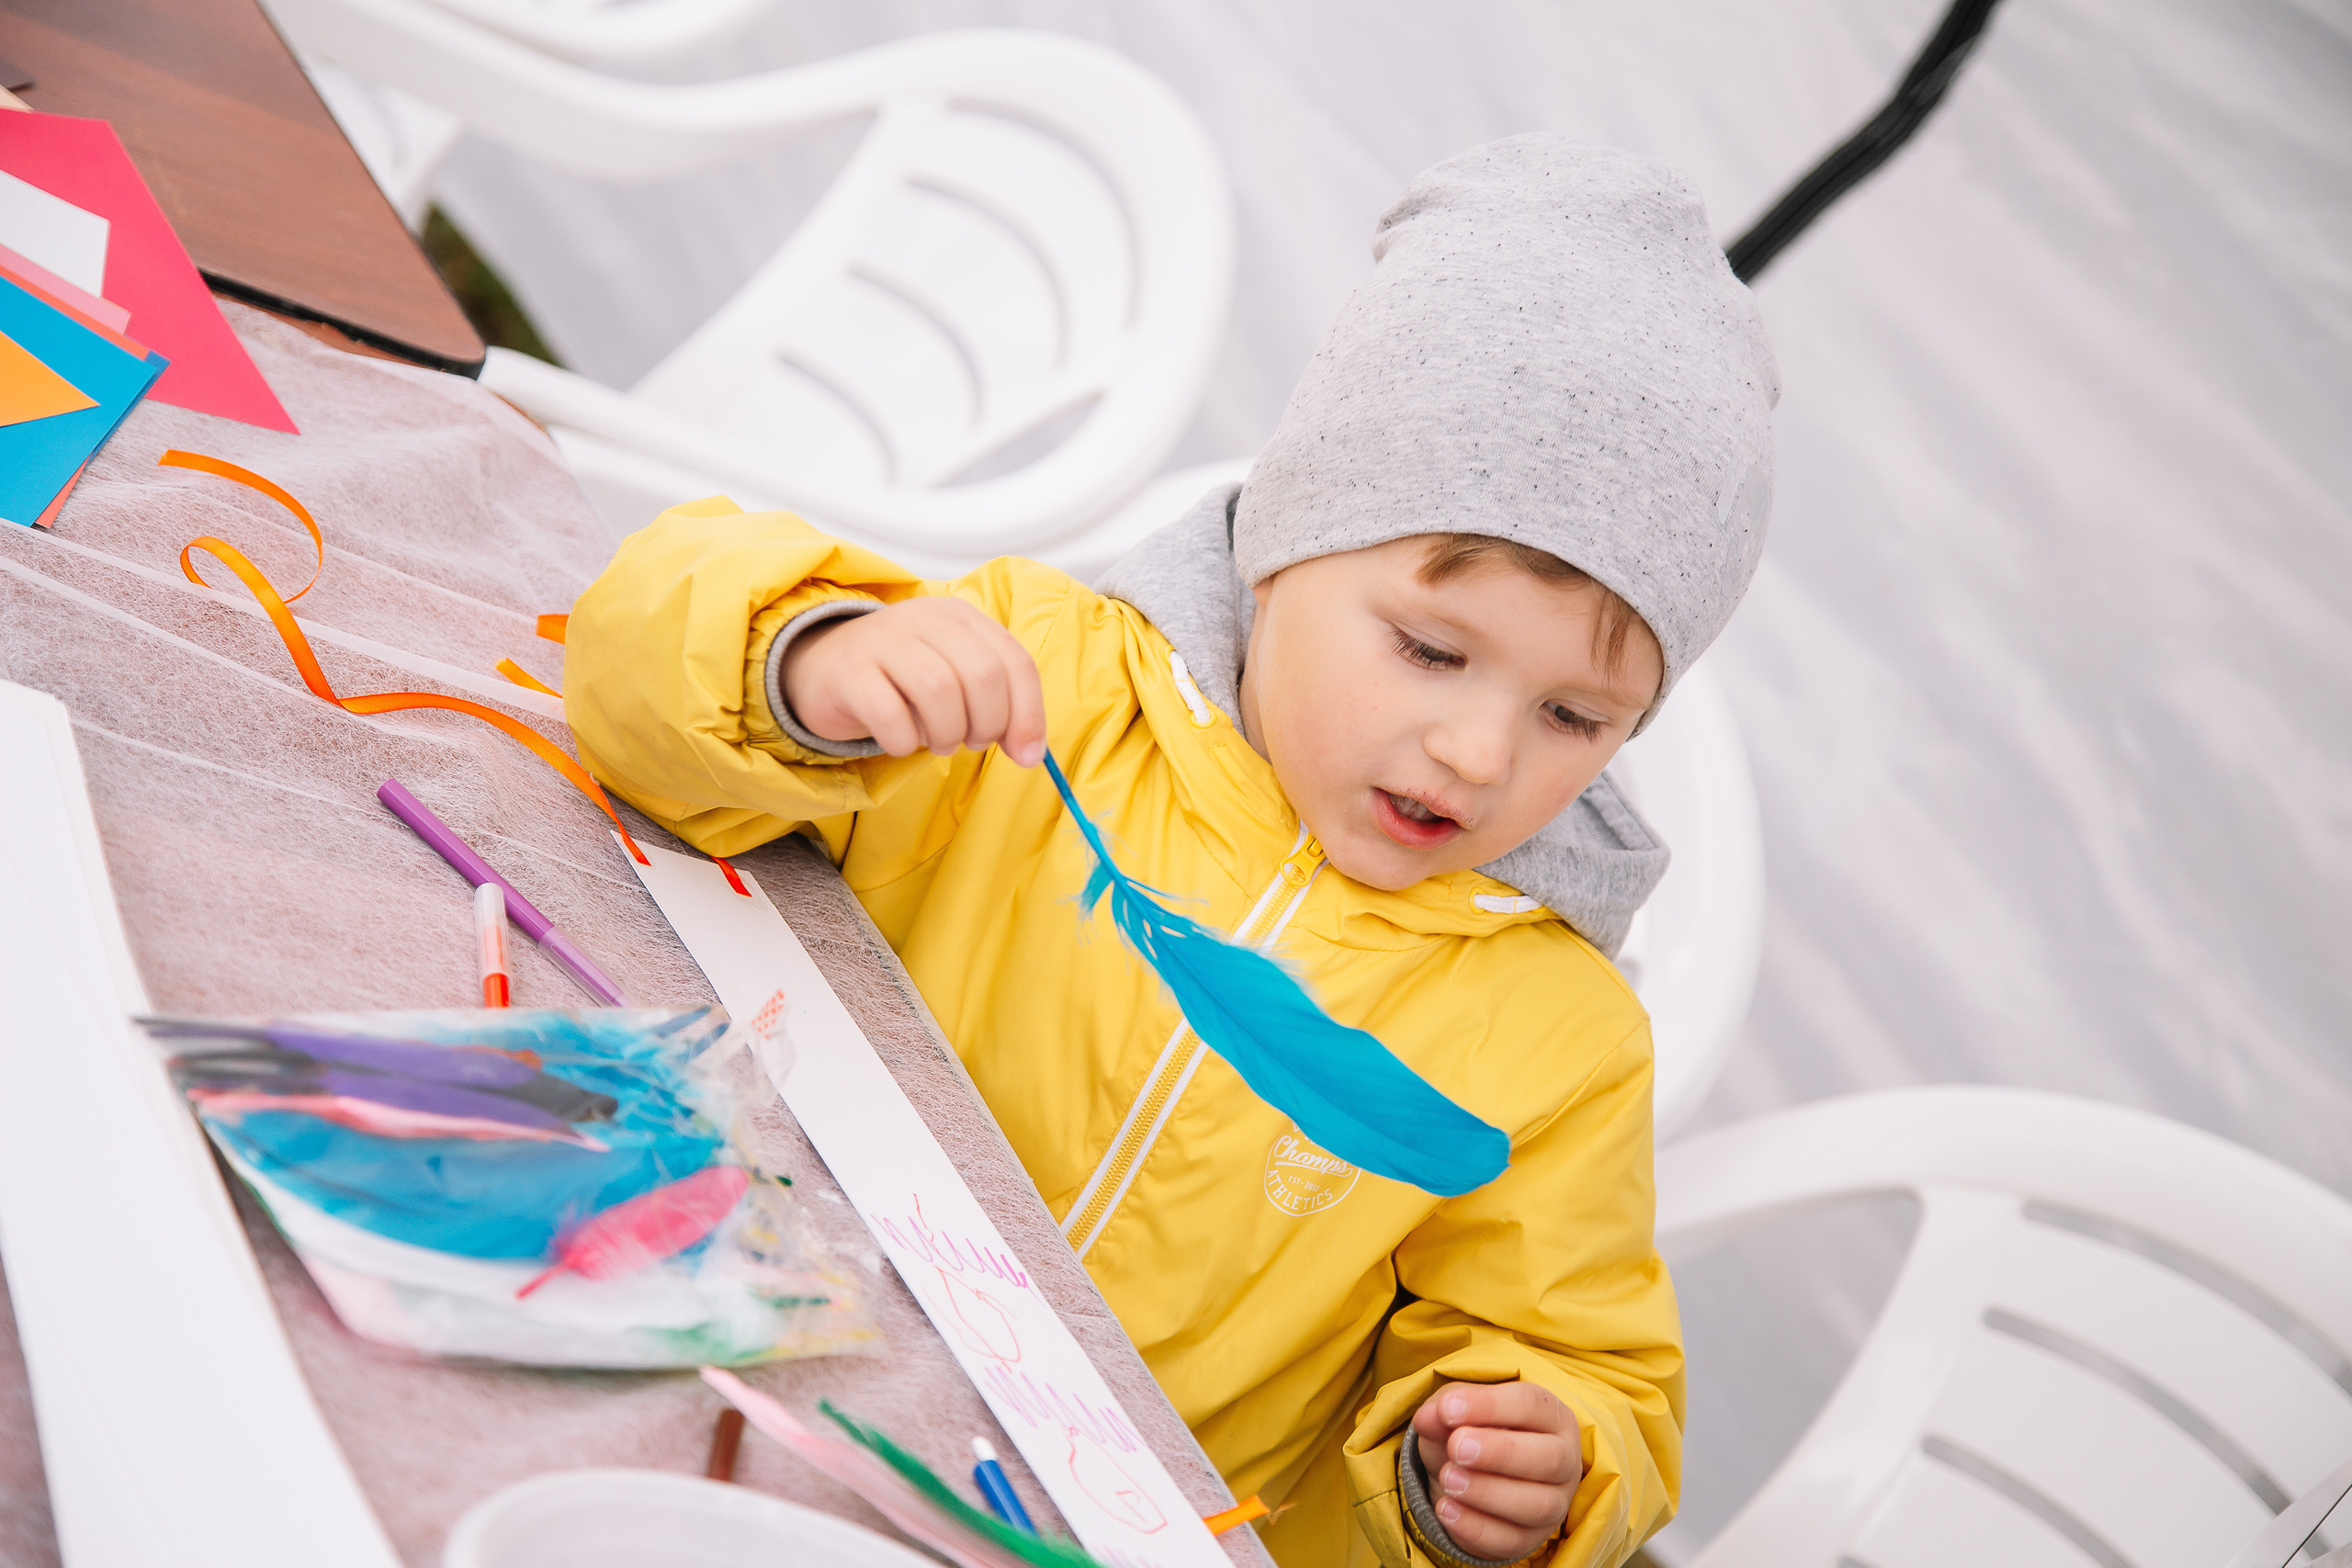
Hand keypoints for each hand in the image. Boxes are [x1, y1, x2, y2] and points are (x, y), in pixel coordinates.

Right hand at [780, 598, 1046, 764]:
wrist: (824, 668)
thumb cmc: (901, 681)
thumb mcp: (956, 680)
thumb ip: (997, 706)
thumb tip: (1029, 753)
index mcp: (960, 617)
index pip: (1015, 662)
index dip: (1028, 714)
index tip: (1026, 754)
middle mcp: (925, 619)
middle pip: (982, 675)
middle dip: (987, 724)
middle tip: (970, 742)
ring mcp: (884, 640)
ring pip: (939, 691)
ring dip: (947, 733)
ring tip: (939, 743)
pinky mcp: (850, 671)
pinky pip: (891, 715)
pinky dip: (905, 741)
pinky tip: (901, 742)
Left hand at [1411, 1381, 1581, 1560]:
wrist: (1468, 1475)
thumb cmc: (1471, 1430)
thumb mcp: (1454, 1412)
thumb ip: (1442, 1411)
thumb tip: (1430, 1416)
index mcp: (1551, 1415)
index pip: (1531, 1404)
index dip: (1490, 1406)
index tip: (1448, 1410)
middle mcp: (1564, 1459)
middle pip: (1549, 1457)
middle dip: (1500, 1452)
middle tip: (1456, 1448)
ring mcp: (1555, 1503)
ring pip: (1538, 1505)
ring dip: (1489, 1493)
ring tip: (1448, 1479)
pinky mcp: (1534, 1538)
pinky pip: (1513, 1541)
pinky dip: (1477, 1528)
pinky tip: (1446, 1510)